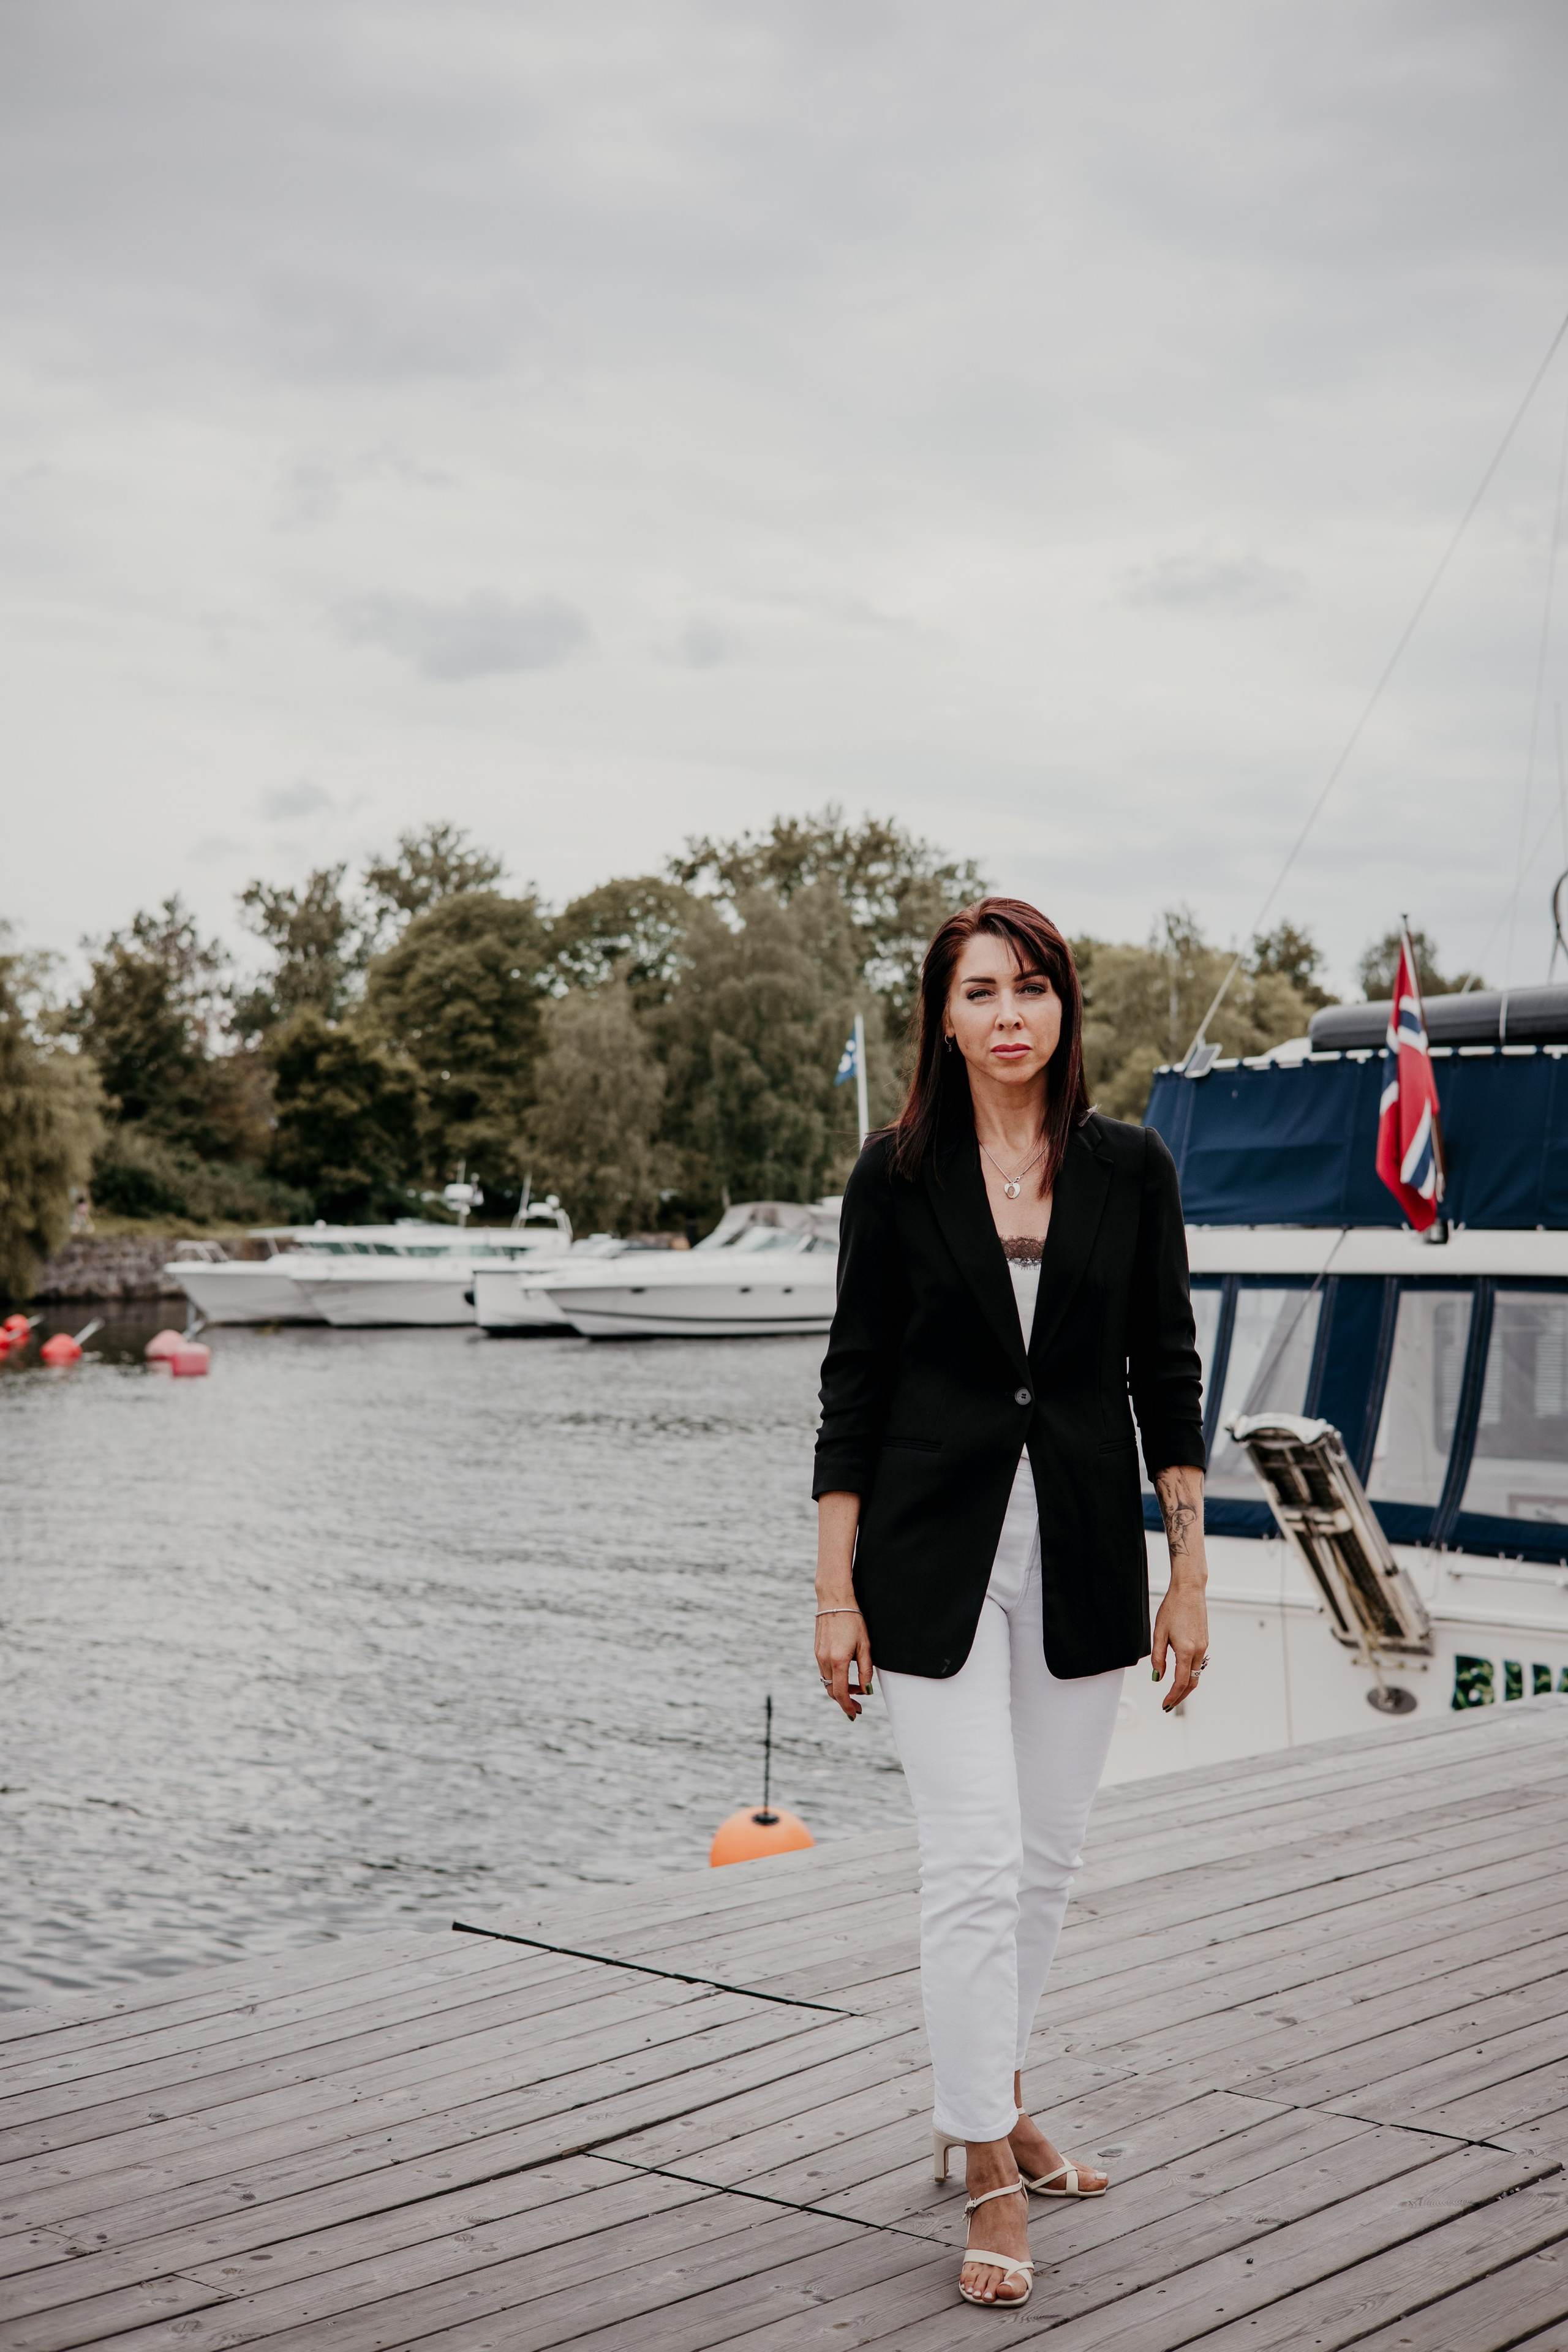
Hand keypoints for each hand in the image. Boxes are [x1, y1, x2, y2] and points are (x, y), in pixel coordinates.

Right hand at [815, 1607, 872, 1719]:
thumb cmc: (853, 1620)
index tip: (854, 1714)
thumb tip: (866, 1690)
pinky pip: (824, 1670)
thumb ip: (865, 1670)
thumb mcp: (865, 1645)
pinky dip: (834, 1678)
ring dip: (840, 1688)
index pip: (840, 1692)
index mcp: (838, 1660)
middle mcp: (825, 1660)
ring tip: (856, 1689)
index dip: (847, 1706)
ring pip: (827, 1681)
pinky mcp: (817, 1650)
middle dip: (844, 1700)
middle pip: (831, 1690)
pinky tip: (846, 1674)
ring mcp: (818, 1655)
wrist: (834, 1600)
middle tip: (858, 1706)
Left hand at [1151, 1582, 1207, 1710]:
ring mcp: (1204, 1646)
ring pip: (1196, 1674)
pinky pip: (1198, 1663)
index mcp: (1185, 1650)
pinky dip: (1190, 1673)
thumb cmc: (1172, 1608)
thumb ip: (1158, 1657)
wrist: (1189, 1591)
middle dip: (1180, 1696)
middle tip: (1169, 1705)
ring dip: (1186, 1686)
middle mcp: (1198, 1651)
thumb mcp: (1159, 1633)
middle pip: (1192, 1683)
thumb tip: (1158, 1677)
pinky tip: (1181, 1673)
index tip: (1165, 1704)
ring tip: (1174, 1693)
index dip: (1172, 1696)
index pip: (1180, 1682)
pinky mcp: (1205, 1641)